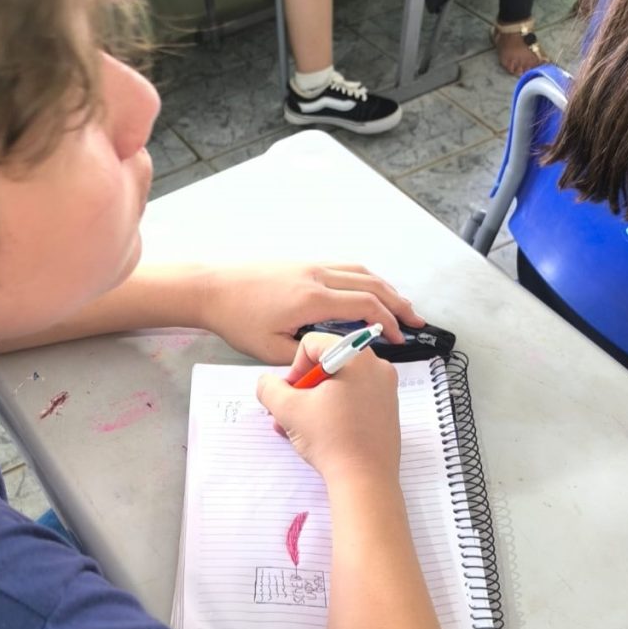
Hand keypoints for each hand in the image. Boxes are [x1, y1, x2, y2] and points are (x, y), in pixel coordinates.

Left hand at [199, 263, 423, 364]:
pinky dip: (364, 279)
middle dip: (399, 303)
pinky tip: (367, 292)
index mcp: (312, 299)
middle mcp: (317, 276)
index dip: (390, 323)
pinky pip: (343, 267)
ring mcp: (310, 265)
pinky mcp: (301, 264)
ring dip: (385, 288)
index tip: (400, 339)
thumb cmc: (235, 318)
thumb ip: (305, 358)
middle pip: (372, 284)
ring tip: (400, 305)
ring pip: (360, 272)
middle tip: (417, 321)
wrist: (210, 287)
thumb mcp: (269, 349)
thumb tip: (331, 364)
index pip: (366, 307)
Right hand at [256, 333, 400, 484]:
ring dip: (314, 402)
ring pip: (339, 384)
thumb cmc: (332, 441)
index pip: (313, 343)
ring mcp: (385, 389)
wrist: (365, 480)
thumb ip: (269, 388)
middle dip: (303, 388)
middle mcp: (376, 367)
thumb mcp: (287, 410)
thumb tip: (267, 383)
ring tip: (299, 427)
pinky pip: (353, 399)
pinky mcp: (386, 410)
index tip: (292, 393)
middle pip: (328, 364)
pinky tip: (318, 433)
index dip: (294, 367)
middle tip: (292, 412)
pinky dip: (333, 410)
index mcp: (356, 357)